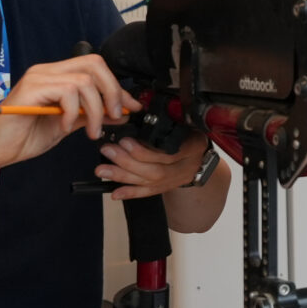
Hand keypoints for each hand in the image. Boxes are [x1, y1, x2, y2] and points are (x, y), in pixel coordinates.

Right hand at [0, 55, 135, 166]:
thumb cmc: (23, 137)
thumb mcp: (67, 125)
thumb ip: (90, 115)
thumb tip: (119, 112)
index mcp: (56, 77)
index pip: (96, 68)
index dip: (118, 87)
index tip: (131, 107)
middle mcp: (47, 71)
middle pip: (95, 64)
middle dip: (113, 91)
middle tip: (115, 115)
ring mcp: (38, 78)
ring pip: (85, 80)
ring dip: (95, 109)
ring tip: (91, 130)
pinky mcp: (31, 89)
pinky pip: (67, 91)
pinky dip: (74, 112)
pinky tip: (66, 127)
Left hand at [98, 132, 214, 201]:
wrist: (203, 154)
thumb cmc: (192, 134)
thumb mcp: (188, 122)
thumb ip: (169, 121)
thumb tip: (136, 114)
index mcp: (193, 146)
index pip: (169, 153)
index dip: (145, 151)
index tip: (125, 141)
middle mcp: (186, 166)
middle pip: (156, 170)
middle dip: (128, 162)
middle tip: (108, 151)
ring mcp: (177, 179)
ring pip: (150, 182)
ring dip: (124, 176)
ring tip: (103, 170)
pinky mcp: (167, 187)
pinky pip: (149, 192)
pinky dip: (131, 193)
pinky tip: (116, 192)